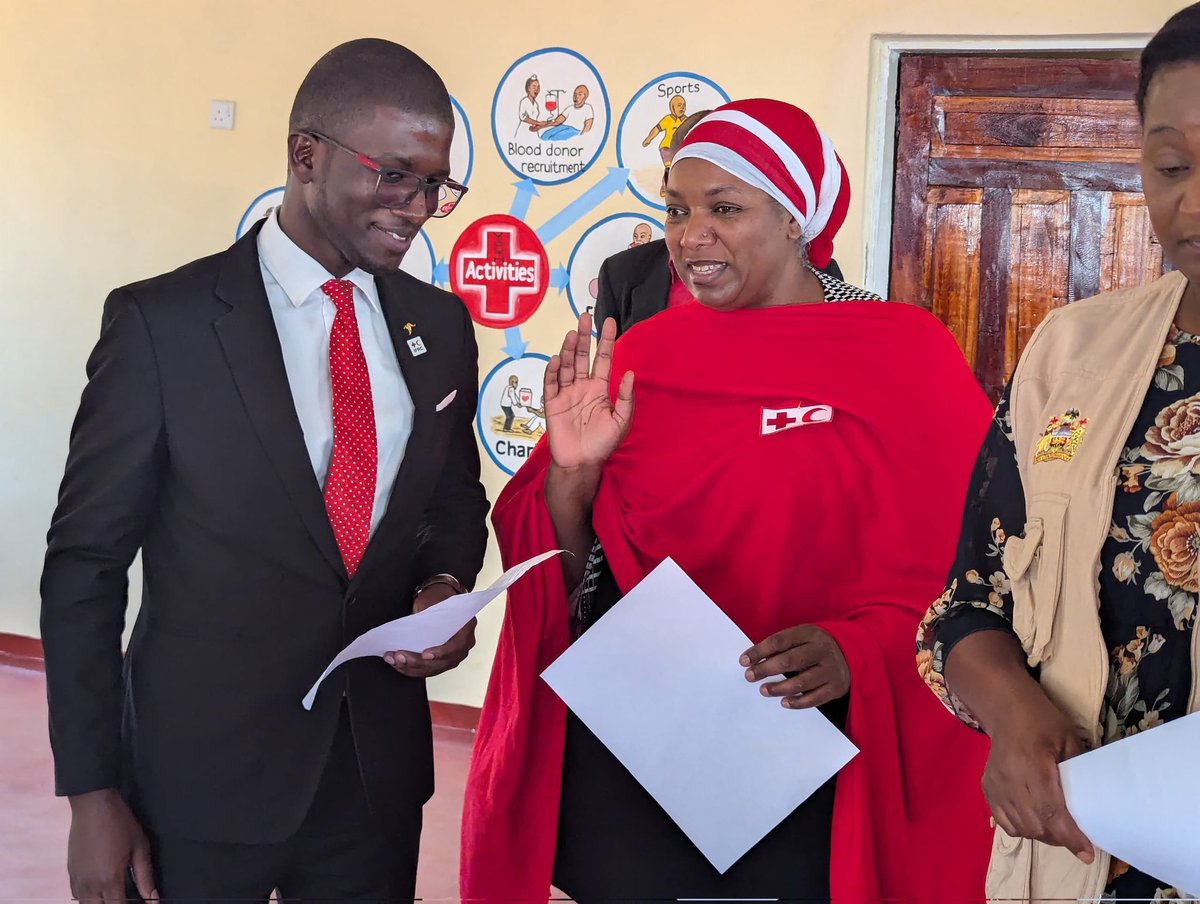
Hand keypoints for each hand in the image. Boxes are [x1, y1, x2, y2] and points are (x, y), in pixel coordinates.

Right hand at [67, 789, 156, 903]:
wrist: (92, 805)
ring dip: (101, 903)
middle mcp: (90, 884)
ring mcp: (77, 880)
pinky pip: (77, 896)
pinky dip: (88, 899)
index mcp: (109, 879)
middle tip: (126, 898)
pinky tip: (100, 892)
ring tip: (115, 895)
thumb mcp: (139, 847)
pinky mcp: (70, 873)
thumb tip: (152, 898)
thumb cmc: (119, 823)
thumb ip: (145, 876)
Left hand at [383, 582, 475, 677]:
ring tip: (394, 660)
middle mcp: (464, 644)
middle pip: (444, 661)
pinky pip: (428, 670)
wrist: (437, 598)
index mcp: (467, 626)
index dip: (442, 652)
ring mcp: (454, 655)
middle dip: (419, 662)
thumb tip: (414, 628)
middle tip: (400, 657)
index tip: (425, 654)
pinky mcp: (442, 661)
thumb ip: (428, 614)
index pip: (458, 644)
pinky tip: (397, 664)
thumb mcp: (432, 600)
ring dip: (412, 668)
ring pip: (434, 669)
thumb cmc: (436, 598)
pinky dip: (411, 669)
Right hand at [544, 312, 633, 470]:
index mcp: (600, 389)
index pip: (603, 359)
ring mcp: (566, 394)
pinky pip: (551, 384)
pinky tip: (558, 359)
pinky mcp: (552, 403)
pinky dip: (553, 371)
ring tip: (572, 334)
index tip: (608, 322)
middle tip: (584, 317)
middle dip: (583, 337)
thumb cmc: (602, 444)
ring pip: (566, 366)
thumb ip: (625, 397)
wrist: (581, 462)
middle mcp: (582, 387)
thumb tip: (629, 372)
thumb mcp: (621, 421)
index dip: (605, 341)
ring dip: (569, 350)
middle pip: (582, 357)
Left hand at [740, 625, 849, 708]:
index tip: (743, 661)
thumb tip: (753, 660)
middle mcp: (822, 650)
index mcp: (810, 633)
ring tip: (764, 690)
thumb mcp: (803, 637)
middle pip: (790, 661)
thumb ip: (782, 645)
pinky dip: (798, 702)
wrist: (854, 653)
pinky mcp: (836, 687)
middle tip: (750, 677)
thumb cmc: (817, 646)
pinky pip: (815, 698)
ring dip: (780, 688)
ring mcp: (831, 670)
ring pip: (802, 682)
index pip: (780, 641)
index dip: (760, 651)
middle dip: (766, 669)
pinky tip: (784, 702)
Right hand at [981, 690, 1094, 862]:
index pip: (1051, 810)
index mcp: (1032, 765)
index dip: (1069, 836)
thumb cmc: (1042, 720)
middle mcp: (1010, 779)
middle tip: (1077, 838)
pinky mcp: (988, 789)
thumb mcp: (1070, 740)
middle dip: (1059, 838)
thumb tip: (1096, 803)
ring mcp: (995, 785)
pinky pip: (1004, 822)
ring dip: (1042, 835)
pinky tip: (1034, 822)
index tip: (1087, 854)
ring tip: (1057, 830)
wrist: (1006, 709)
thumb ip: (1081, 772)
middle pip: (1036, 824)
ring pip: (1021, 827)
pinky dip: (1022, 829)